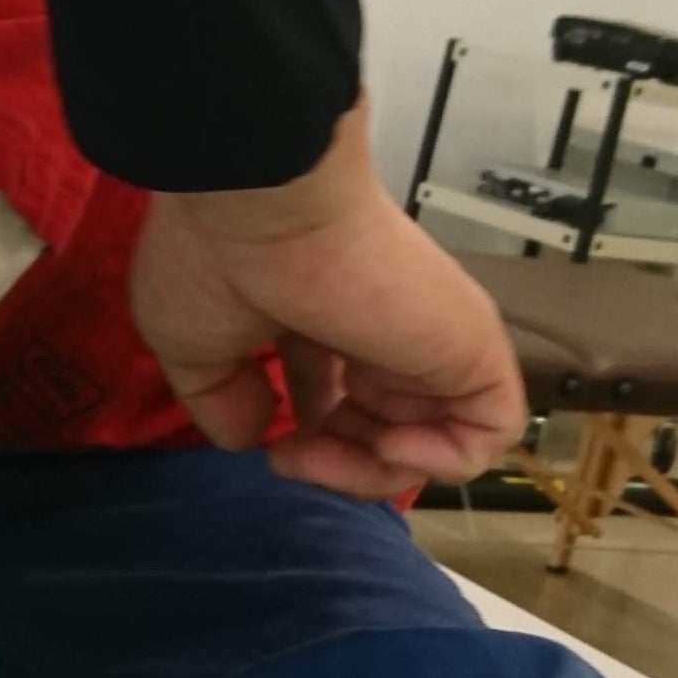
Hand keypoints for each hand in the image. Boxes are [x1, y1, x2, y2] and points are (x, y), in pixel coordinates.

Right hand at [132, 98, 525, 498]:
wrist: (261, 205)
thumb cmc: (216, 259)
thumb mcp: (190, 349)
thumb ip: (219, 403)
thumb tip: (253, 437)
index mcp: (323, 320)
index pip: (337, 397)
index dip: (308, 439)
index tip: (266, 445)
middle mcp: (379, 329)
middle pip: (384, 429)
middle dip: (337, 463)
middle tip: (289, 456)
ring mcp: (427, 341)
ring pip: (434, 441)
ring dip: (375, 471)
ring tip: (322, 453)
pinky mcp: (471, 349)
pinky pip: (487, 431)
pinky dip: (443, 461)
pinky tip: (387, 445)